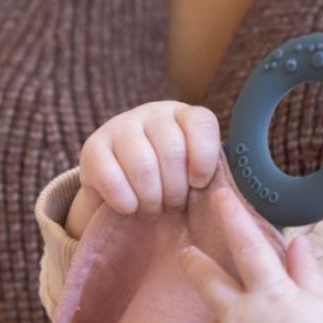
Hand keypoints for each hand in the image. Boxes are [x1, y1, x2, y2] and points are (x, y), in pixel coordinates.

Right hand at [67, 101, 219, 239]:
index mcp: (185, 117)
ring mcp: (120, 126)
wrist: (127, 196)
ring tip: (153, 208)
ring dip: (151, 198)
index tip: (198, 184)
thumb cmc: (173, 189)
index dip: (203, 159)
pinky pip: (111, 177)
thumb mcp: (198, 180)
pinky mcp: (93, 147)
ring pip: (142, 165)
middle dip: (175, 190)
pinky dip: (125, 201)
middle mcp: (153, 114)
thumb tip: (230, 196)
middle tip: (172, 206)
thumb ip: (217, 179)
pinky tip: (130, 208)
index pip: (201, 123)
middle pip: (171, 150)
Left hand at [181, 185, 322, 322]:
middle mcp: (242, 317)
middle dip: (193, 263)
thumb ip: (303, 271)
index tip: (219, 195)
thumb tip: (296, 240)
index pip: (247, 246)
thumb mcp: (320, 305)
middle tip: (185, 254)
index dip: (232, 217)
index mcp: (272, 294)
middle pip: (206, 280)